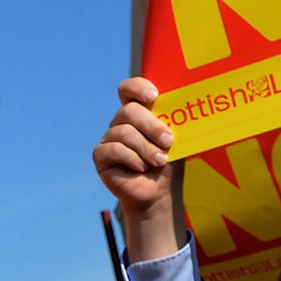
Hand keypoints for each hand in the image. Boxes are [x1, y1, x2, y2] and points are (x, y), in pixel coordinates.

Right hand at [92, 76, 186, 262]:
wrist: (159, 192)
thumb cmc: (169, 163)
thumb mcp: (176, 139)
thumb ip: (172, 122)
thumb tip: (180, 108)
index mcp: (140, 112)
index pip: (129, 89)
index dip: (137, 88)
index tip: (153, 97)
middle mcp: (121, 122)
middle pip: (128, 111)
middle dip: (151, 126)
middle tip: (169, 141)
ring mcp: (109, 137)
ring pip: (124, 132)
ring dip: (146, 148)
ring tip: (159, 161)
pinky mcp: (101, 155)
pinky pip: (115, 149)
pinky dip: (132, 159)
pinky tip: (141, 168)